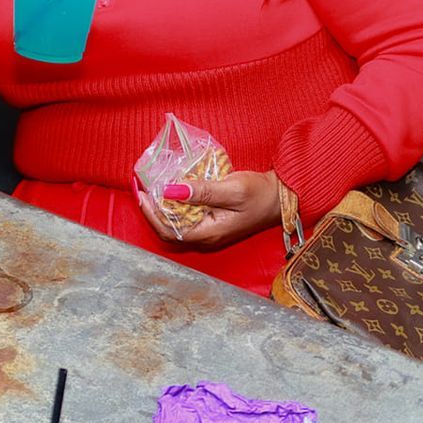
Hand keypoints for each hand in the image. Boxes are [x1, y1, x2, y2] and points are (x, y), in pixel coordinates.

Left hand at [133, 169, 281, 248]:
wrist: (280, 197)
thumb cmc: (259, 194)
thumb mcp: (231, 189)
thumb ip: (202, 191)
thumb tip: (170, 189)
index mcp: (210, 233)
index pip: (169, 231)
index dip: (151, 214)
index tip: (141, 193)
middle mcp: (207, 236)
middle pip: (169, 230)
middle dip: (152, 211)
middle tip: (142, 188)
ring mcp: (209, 230)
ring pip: (177, 224)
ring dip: (162, 207)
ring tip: (152, 186)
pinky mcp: (212, 221)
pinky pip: (187, 217)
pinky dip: (175, 204)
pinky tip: (172, 188)